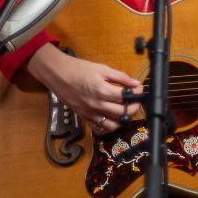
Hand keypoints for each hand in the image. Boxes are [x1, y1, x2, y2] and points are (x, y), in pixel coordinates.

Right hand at [26, 43, 141, 134]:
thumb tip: (135, 83)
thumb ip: (121, 77)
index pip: (127, 97)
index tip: (139, 88)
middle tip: (135, 99)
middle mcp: (97, 105)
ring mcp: (90, 113)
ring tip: (125, 110)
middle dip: (134, 106)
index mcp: (102, 90)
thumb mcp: (102, 69)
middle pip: (123, 113)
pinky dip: (109, 127)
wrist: (58, 75)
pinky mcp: (84, 118)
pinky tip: (113, 118)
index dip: (137, 92)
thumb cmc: (79, 69)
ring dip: (123, 119)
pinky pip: (100, 129)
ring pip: (113, 125)